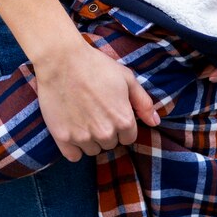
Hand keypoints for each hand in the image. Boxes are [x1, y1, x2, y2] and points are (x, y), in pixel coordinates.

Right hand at [34, 40, 159, 161]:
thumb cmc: (96, 65)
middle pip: (110, 144)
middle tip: (95, 109)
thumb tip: (155, 122)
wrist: (61, 61)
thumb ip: (143, 102)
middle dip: (106, 130)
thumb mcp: (126, 78)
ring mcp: (83, 137)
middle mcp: (105, 133)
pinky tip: (72, 127)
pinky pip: (74, 156)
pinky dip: (73, 147)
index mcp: (123, 120)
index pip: (128, 137)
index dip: (120, 123)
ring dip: (90, 138)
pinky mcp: (63, 138)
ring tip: (82, 115)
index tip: (110, 111)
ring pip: (92, 150)